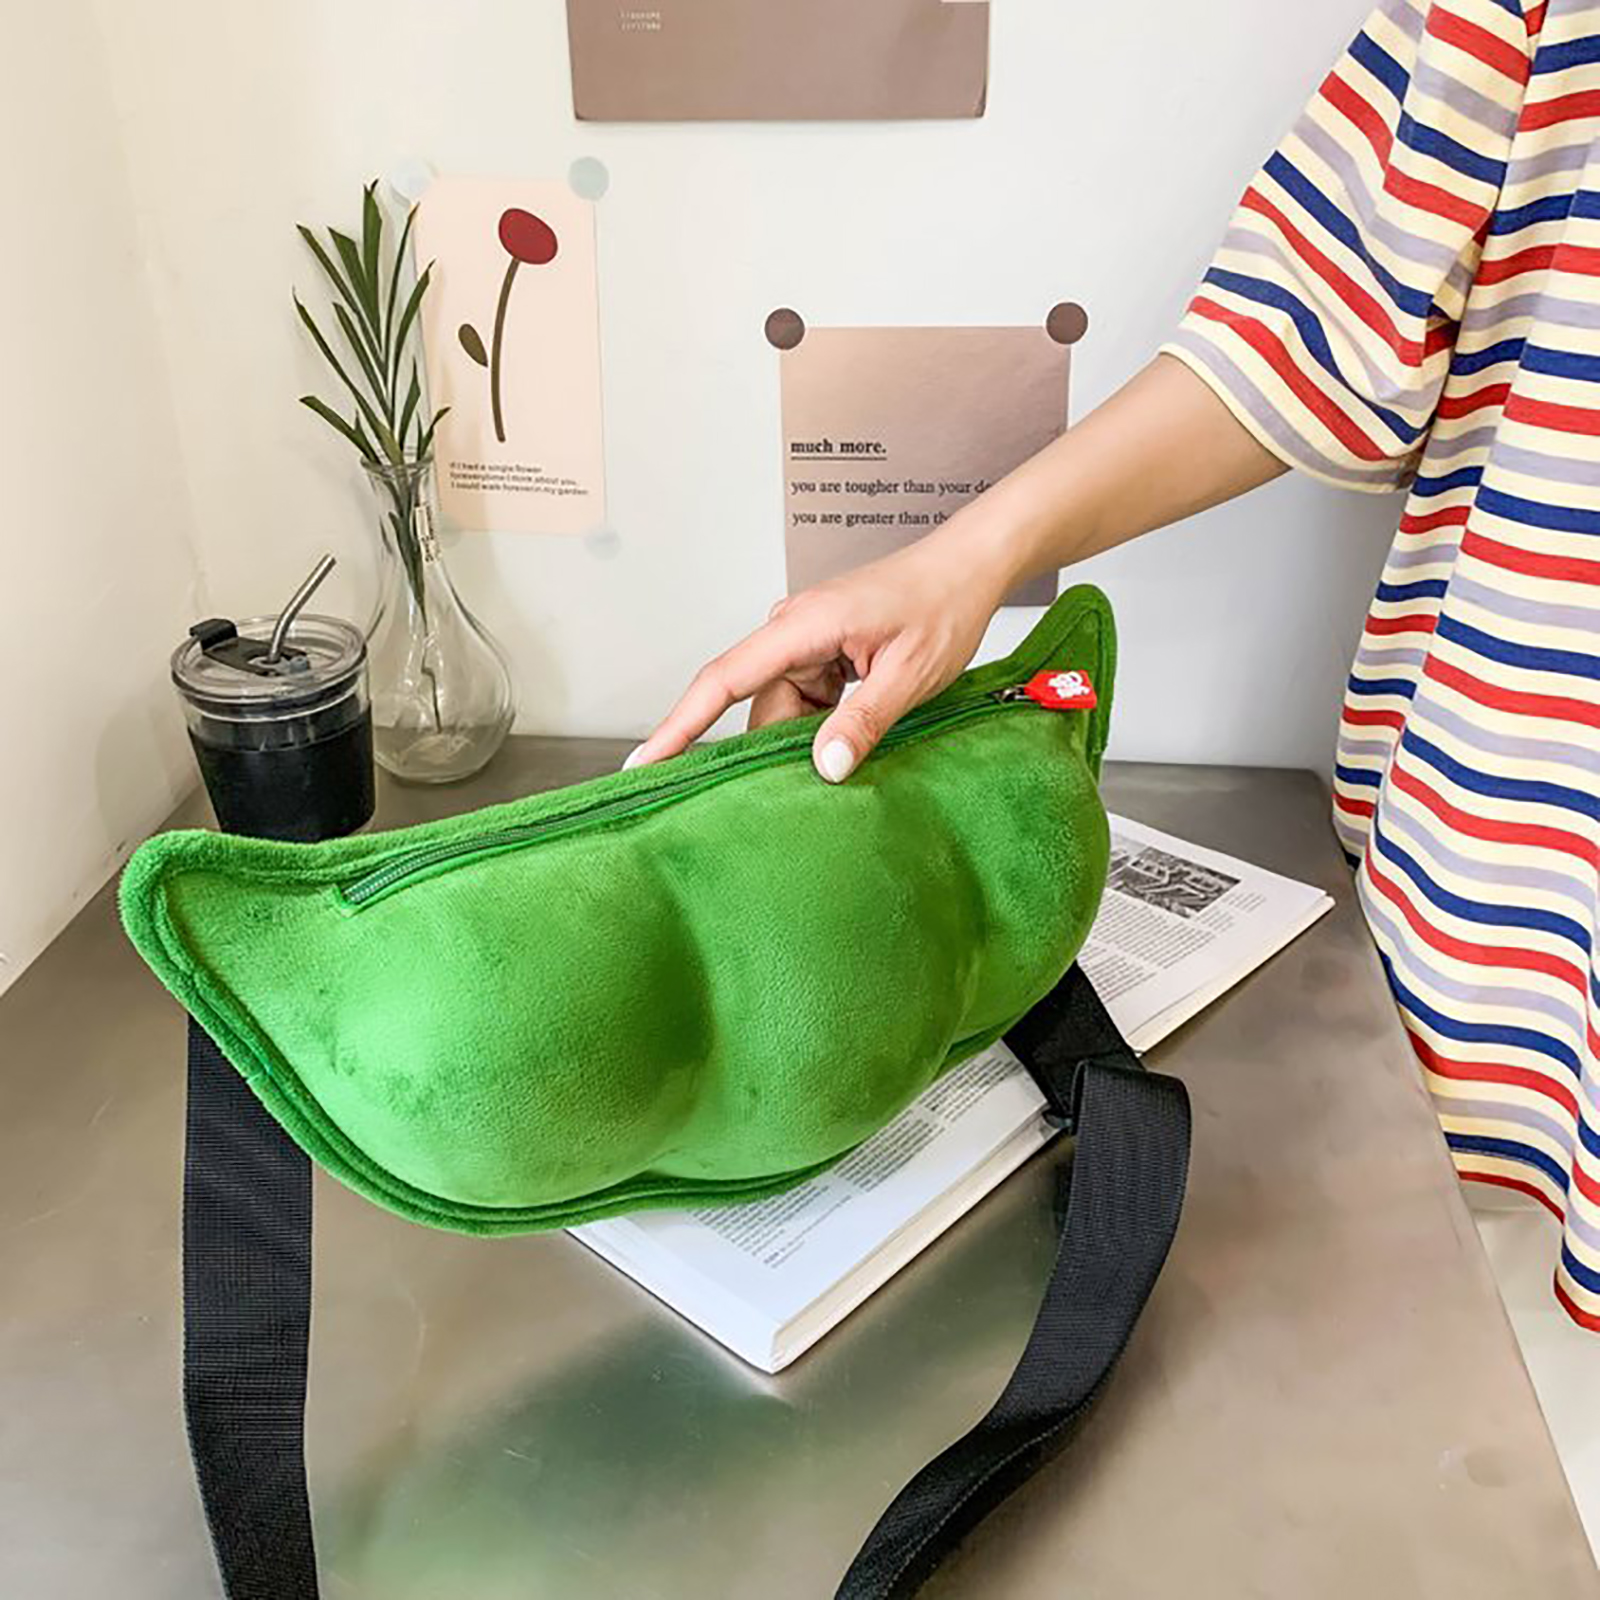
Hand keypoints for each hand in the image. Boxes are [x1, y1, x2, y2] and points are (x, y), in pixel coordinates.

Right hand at [627, 525, 1013, 782]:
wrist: (968, 568)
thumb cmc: (944, 604)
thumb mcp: (912, 675)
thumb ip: (865, 721)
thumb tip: (825, 767)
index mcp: (804, 626)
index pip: (723, 680)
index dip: (680, 725)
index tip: (644, 762)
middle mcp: (793, 630)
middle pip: (758, 706)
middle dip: (784, 745)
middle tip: (830, 770)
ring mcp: (805, 642)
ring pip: (783, 710)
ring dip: (815, 734)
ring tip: (868, 731)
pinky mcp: (820, 652)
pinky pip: (804, 701)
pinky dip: (826, 722)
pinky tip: (858, 726)